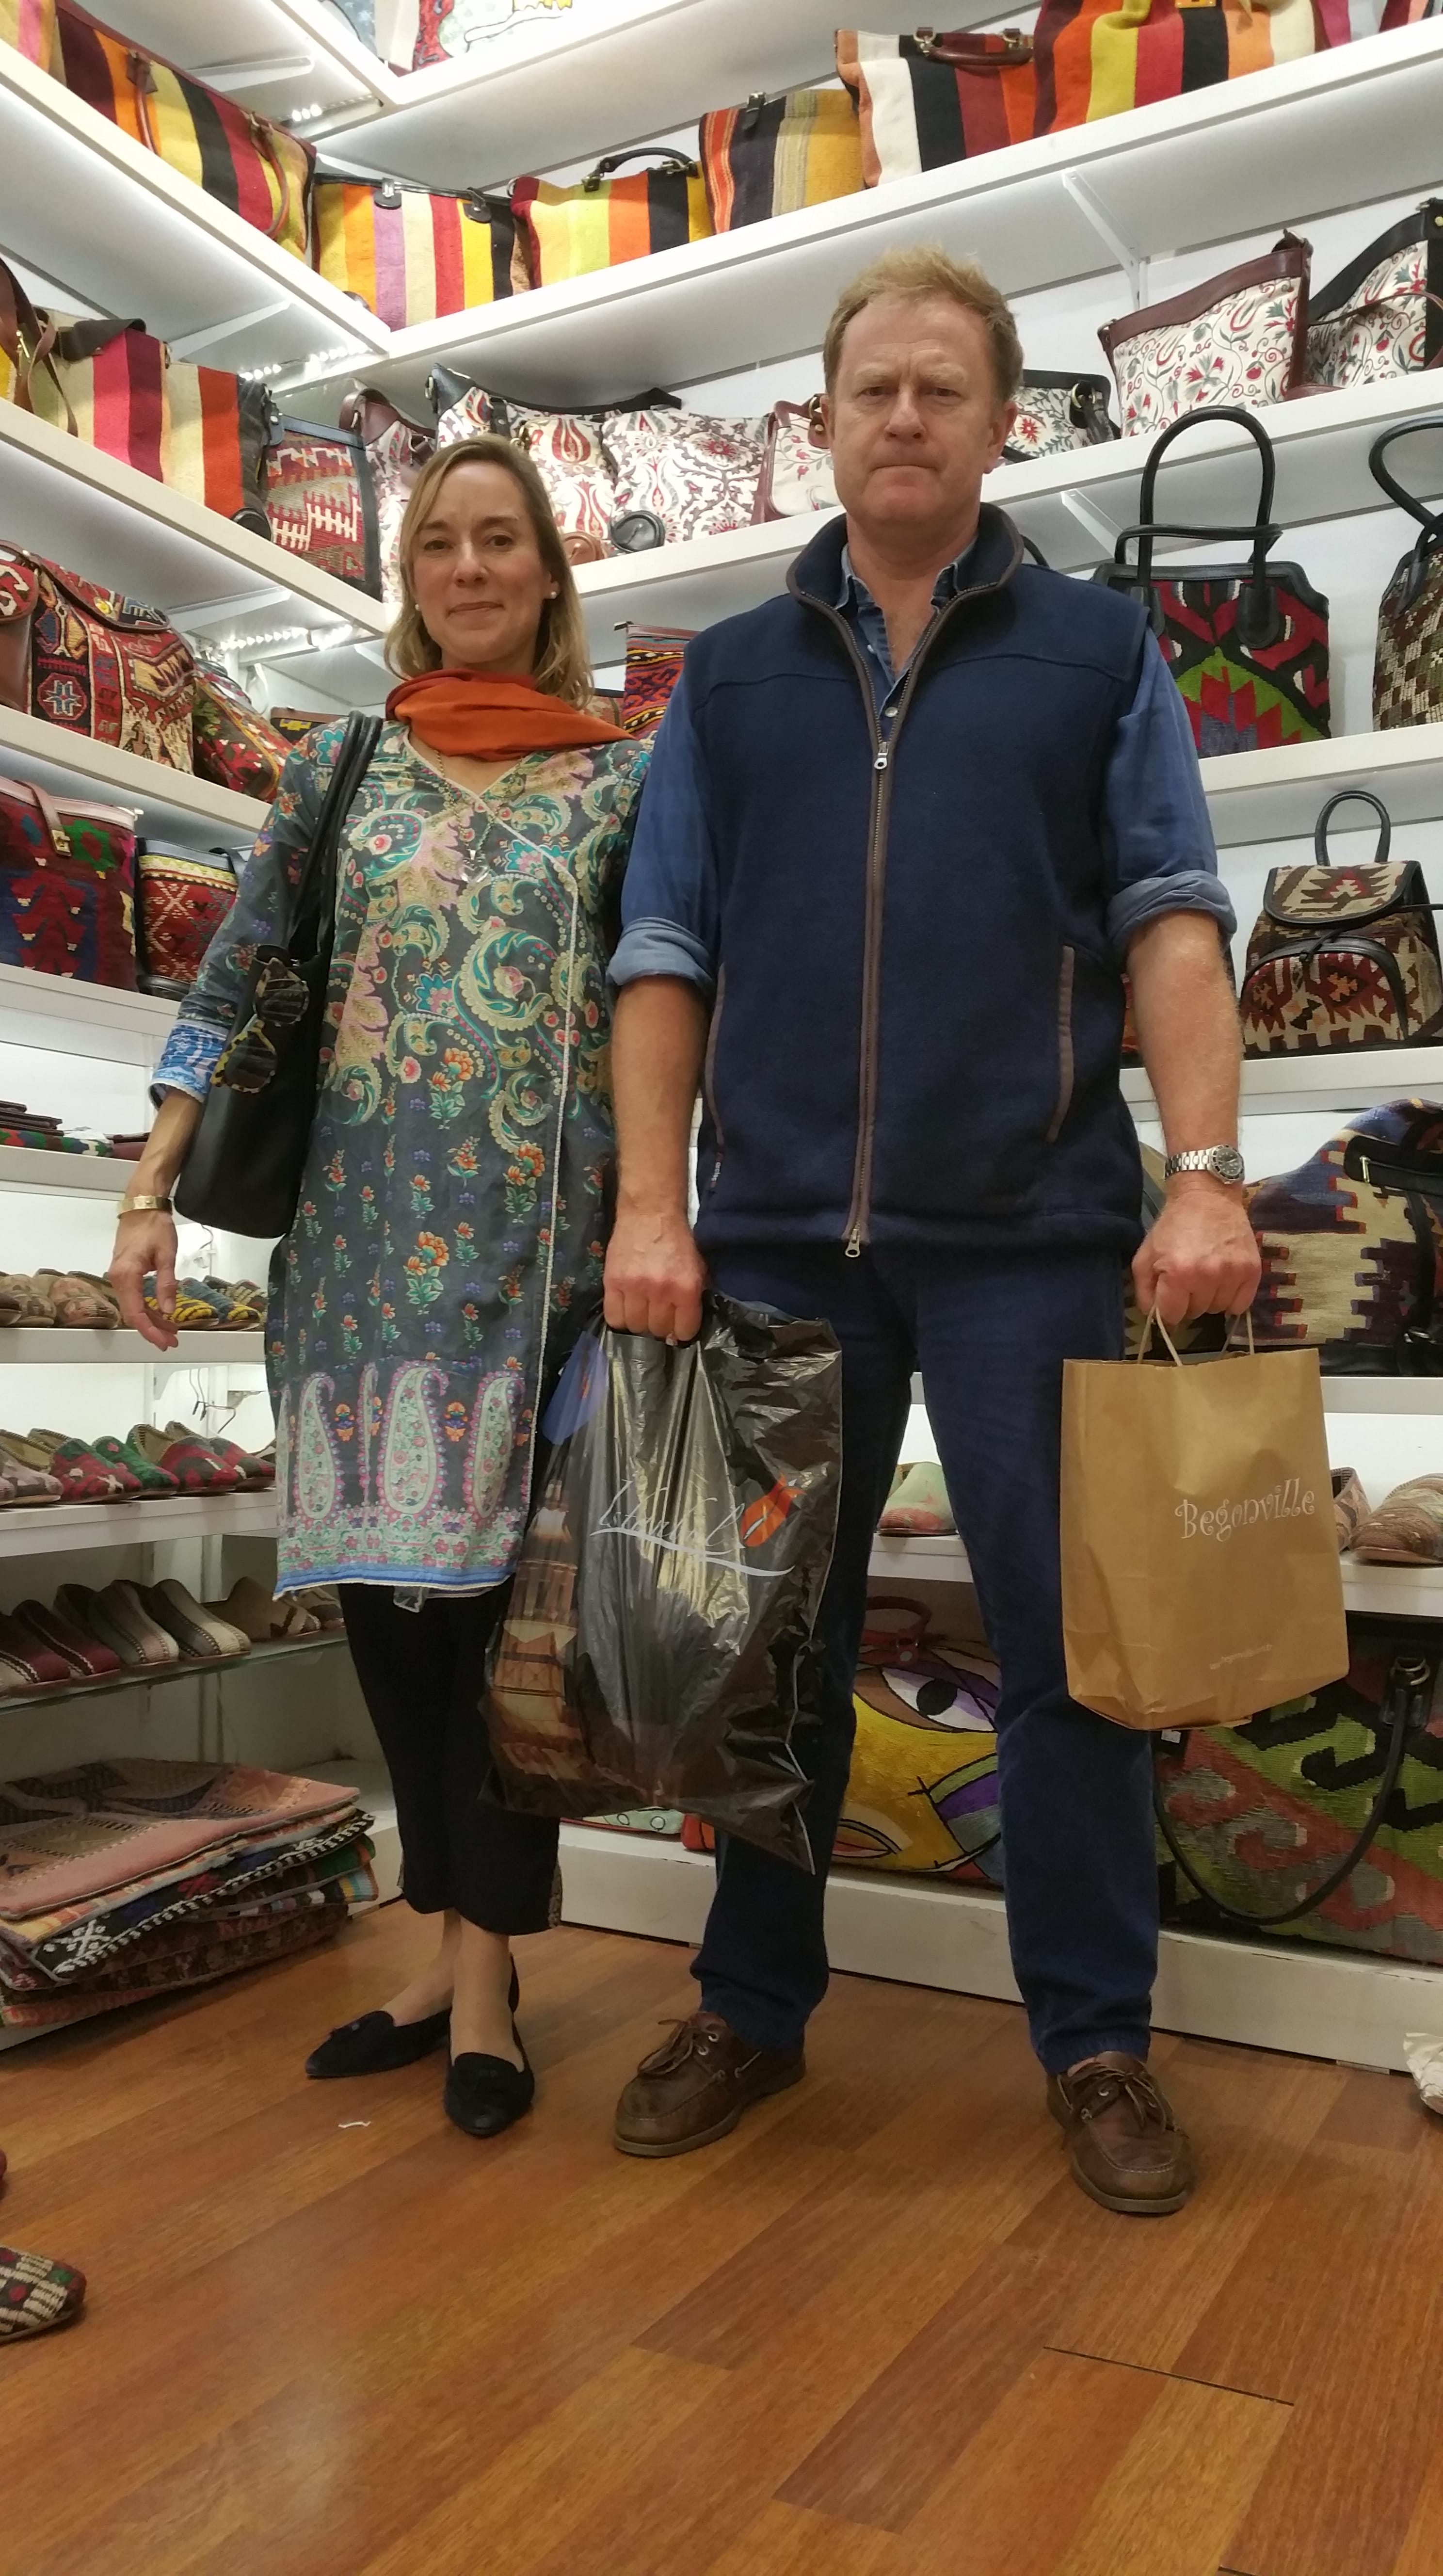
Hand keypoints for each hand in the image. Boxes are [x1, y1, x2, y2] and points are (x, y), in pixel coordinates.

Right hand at [108, 1209, 180, 1350]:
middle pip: (133, 1314)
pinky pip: (134, 1297)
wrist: (142, 1206)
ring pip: (134, 1307)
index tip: (164, 1342)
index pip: (135, 1313)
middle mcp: (117, 1279)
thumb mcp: (166, 1255)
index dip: (150, 1331)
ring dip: (152, 1320)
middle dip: (153, 1330)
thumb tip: (168, 1311)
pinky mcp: (124, 1273)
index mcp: (126, 1276)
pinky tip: (162, 1314)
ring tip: (171, 1330)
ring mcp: (119, 1276)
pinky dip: (148, 1308)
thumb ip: (166, 1285)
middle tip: (172, 1341)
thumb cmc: (154, 1226)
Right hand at [604, 1203, 706, 1342]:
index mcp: (686, 1288)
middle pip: (656, 1330)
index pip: (683, 1331)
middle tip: (657, 1314)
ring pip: (635, 1327)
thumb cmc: (677, 1240)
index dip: (680, 1331)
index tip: (676, 1326)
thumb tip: (682, 1328)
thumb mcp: (697, 1269)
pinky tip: (626, 1308)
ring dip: (638, 1323)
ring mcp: (634, 1287)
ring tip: (641, 1310)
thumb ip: (692, 1299)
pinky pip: (613, 1317)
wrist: (650, 1212)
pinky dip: (620, 1318)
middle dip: (659, 1326)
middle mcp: (660, 1291)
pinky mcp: (612, 1282)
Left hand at [1132, 1179, 1259, 1329]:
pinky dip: (1231, 1298)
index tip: (1170, 1297)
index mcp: (1178, 1274)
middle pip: (1196, 1313)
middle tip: (1188, 1280)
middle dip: (1188, 1301)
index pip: (1172, 1316)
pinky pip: (1241, 1305)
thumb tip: (1155, 1318)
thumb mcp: (1145, 1256)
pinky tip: (1223, 1282)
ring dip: (1210, 1299)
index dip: (1168, 1309)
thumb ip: (1145, 1292)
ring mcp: (1233, 1274)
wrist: (1207, 1197)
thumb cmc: (1173, 1227)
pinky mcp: (1252, 1271)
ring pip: (1218, 1309)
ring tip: (1206, 1276)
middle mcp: (1208, 1277)